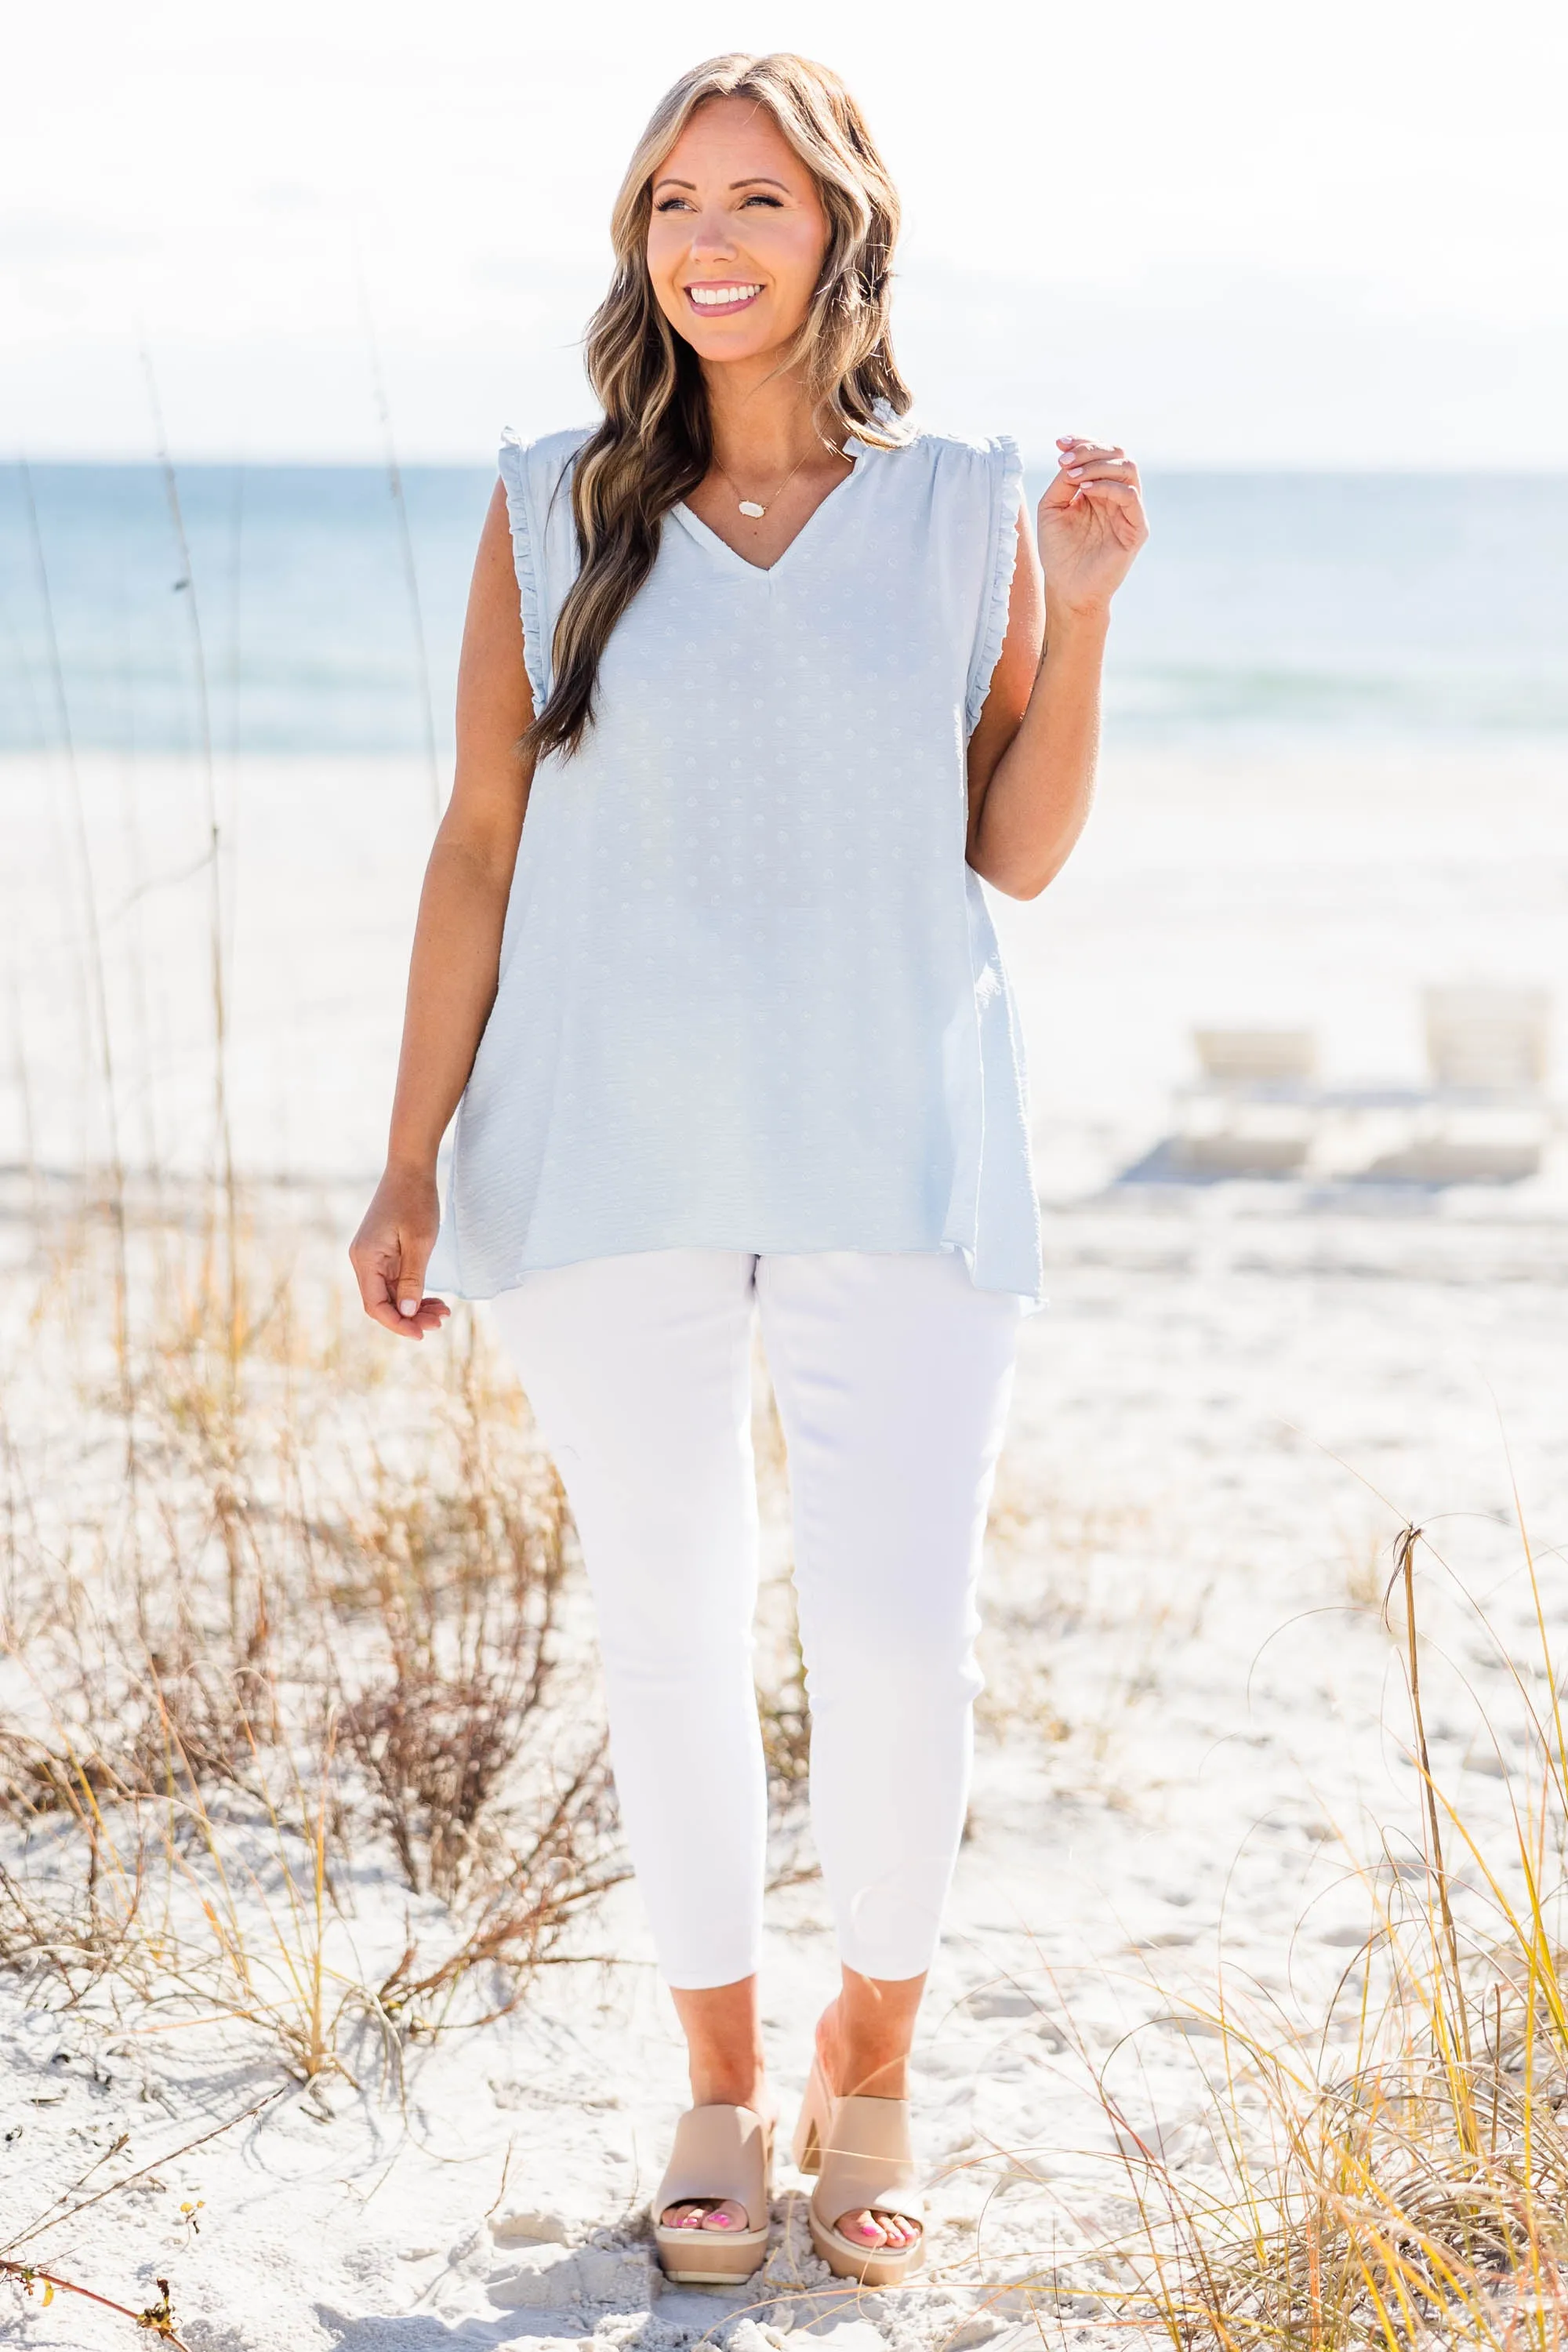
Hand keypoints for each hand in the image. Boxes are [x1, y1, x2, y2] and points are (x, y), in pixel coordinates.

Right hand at [349, 1166, 451, 1340]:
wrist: (410, 1168)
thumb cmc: (416, 1201)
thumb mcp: (420, 1243)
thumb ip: (413, 1279)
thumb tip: (408, 1313)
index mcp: (366, 1259)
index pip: (375, 1305)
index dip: (398, 1324)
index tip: (422, 1333)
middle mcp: (363, 1260)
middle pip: (383, 1303)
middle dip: (410, 1317)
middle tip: (440, 1322)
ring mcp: (372, 1256)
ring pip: (391, 1294)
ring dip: (414, 1307)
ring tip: (442, 1314)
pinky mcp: (383, 1252)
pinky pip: (396, 1281)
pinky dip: (414, 1292)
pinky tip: (434, 1300)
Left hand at [1036, 436, 1148, 618]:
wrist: (1067, 589)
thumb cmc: (1059, 552)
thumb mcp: (1052, 508)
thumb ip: (1064, 481)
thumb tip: (1072, 458)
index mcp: (1100, 488)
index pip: (1101, 453)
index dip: (1083, 442)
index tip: (1059, 442)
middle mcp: (1118, 496)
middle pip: (1118, 454)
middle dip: (1090, 450)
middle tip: (1065, 459)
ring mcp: (1129, 511)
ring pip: (1128, 468)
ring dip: (1098, 465)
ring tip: (1073, 475)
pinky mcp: (1137, 529)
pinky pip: (1131, 496)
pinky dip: (1108, 486)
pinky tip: (1085, 490)